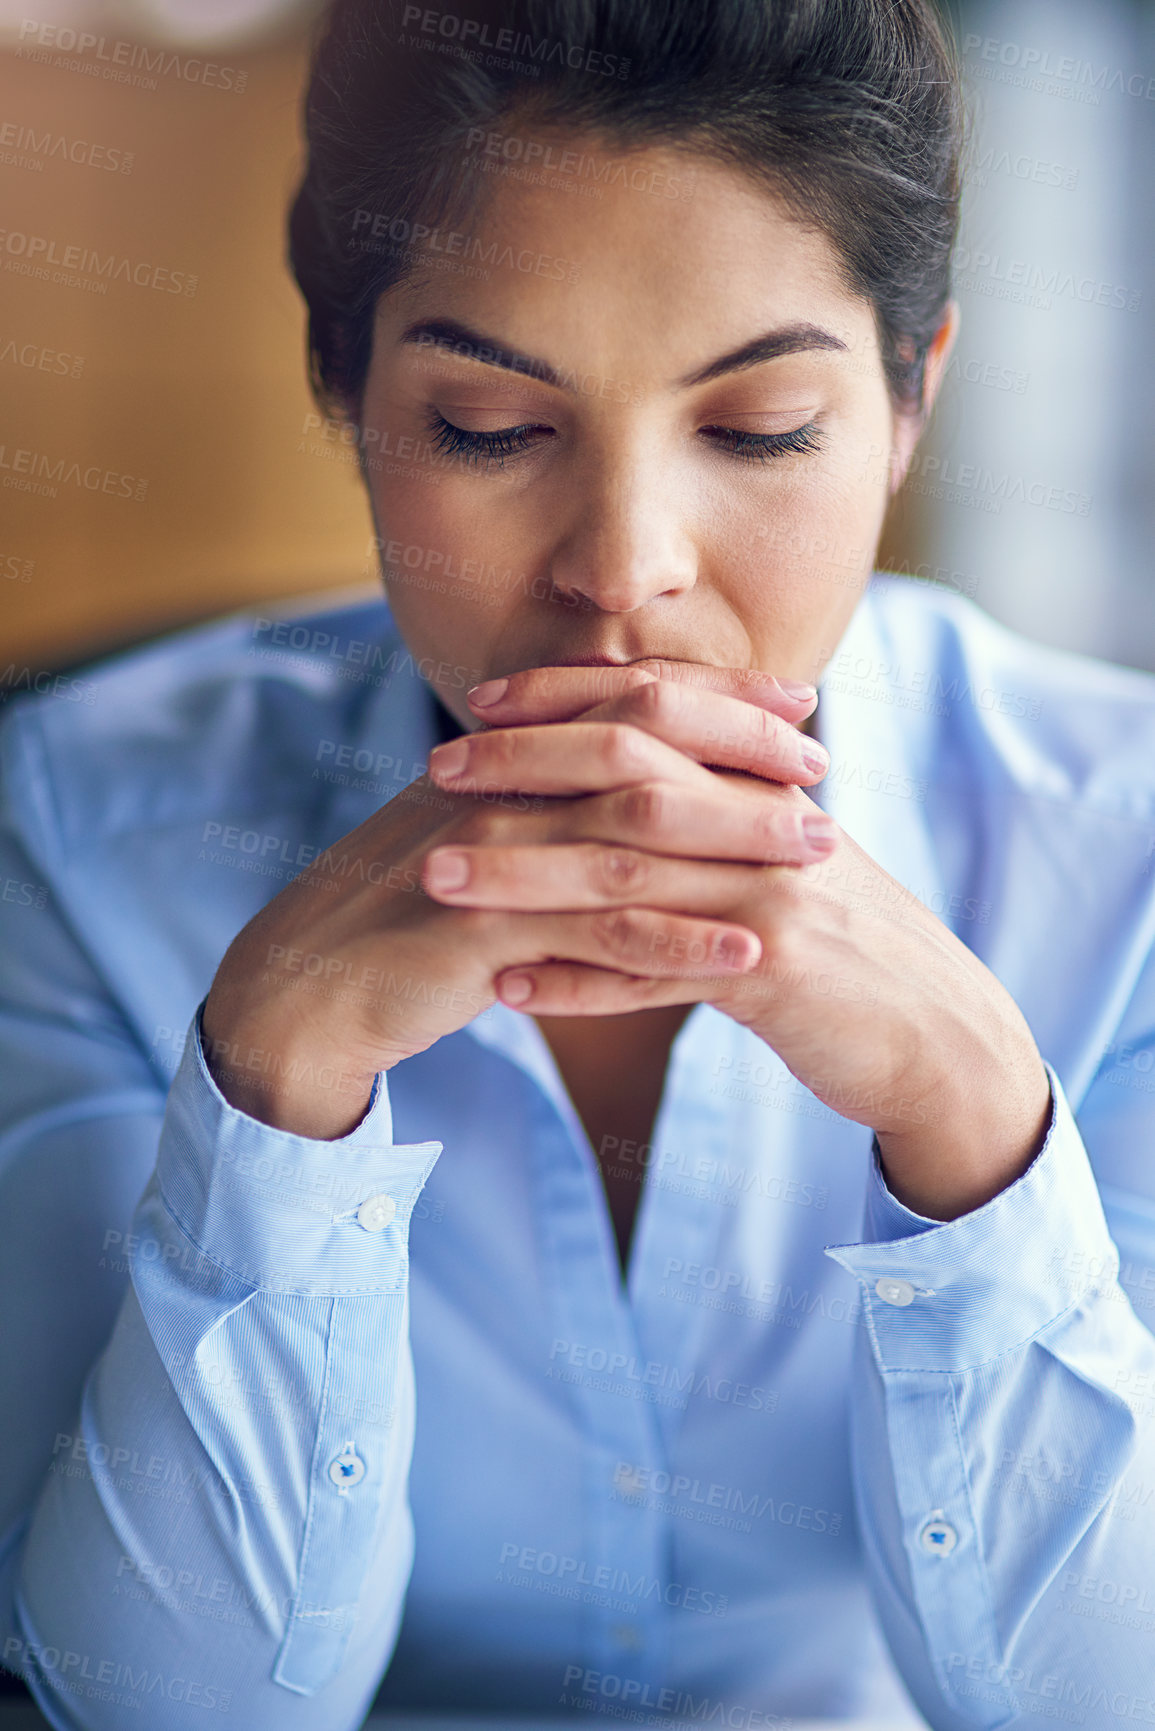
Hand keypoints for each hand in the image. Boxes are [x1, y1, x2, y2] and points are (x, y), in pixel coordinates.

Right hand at [200, 663, 822, 1139]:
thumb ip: (547, 804)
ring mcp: (493, 853)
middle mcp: (502, 787)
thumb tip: (631, 781)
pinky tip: (747, 956)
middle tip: (825, 772)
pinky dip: (680, 942)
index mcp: (507, 757)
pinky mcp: (485, 928)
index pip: (627, 701)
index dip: (717, 696)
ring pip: (636, 834)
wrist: (309, 989)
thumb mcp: (480, 842)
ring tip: (818, 859)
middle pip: (644, 747)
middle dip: (743, 754)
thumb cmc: (404, 917)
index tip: (797, 703)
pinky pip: (601, 932)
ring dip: (735, 843)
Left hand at [424, 663, 1051, 1217]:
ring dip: (524, 875)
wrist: (938, 1034)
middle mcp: (767, 822)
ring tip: (438, 879)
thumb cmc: (848, 945)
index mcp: (766, 783)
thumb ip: (724, 807)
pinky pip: (655, 972)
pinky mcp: (773, 973)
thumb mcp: (789, 856)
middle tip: (436, 770)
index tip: (481, 702)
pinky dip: (578, 982)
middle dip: (525, 765)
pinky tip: (507, 990)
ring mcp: (770, 894)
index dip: (566, 696)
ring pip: (627, 873)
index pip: (658, 705)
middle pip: (630, 772)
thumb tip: (640, 768)